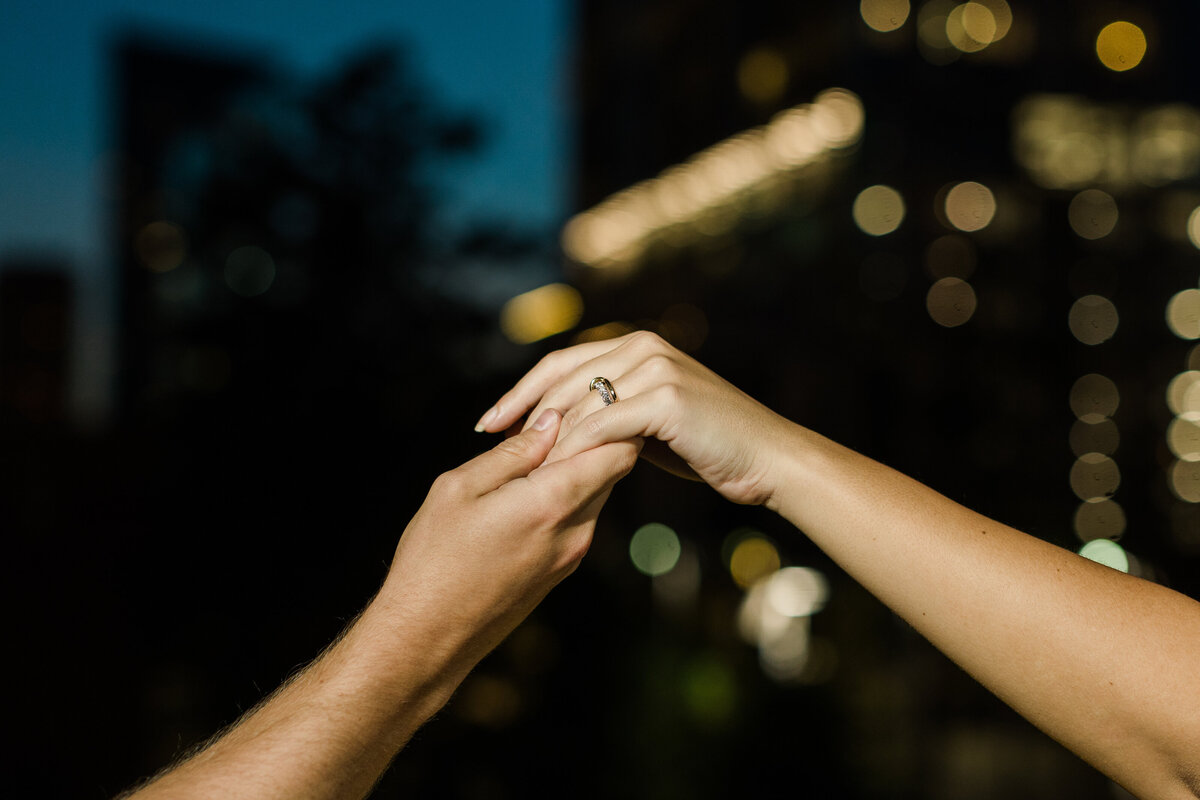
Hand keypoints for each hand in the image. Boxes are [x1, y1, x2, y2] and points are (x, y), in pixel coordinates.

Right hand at [375, 408, 639, 673]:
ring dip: (577, 468)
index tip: (582, 401)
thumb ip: (513, 452)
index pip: (619, 450)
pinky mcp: (561, 571)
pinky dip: (565, 495)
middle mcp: (575, 531)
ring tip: (532, 453)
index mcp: (552, 503)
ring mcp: (572, 555)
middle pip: (613, 469)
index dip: (610, 419)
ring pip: (596, 493)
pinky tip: (525, 490)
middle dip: (593, 438)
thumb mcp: (459, 488)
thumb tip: (551, 421)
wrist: (426, 638)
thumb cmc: (433, 559)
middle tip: (553, 419)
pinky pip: (579, 519)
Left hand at [474, 332, 795, 506]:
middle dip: (520, 413)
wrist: (767, 458)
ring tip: (519, 467)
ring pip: (579, 403)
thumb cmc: (709, 445)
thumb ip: (613, 413)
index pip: (561, 362)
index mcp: (636, 344)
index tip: (491, 420)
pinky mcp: (665, 397)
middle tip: (489, 441)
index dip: (521, 392)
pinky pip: (603, 426)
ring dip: (545, 438)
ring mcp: (655, 367)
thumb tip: (561, 428)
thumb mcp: (651, 421)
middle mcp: (643, 345)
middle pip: (561, 378)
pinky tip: (553, 474)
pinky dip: (574, 450)